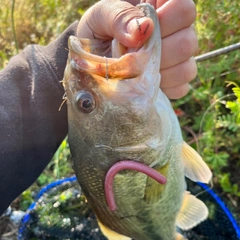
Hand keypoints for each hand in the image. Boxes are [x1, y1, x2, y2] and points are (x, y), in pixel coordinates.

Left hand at [77, 0, 197, 98]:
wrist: (94, 66)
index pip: (184, 8)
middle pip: (188, 41)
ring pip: (188, 67)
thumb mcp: (100, 19)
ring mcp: (178, 59)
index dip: (168, 19)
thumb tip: (146, 28)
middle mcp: (174, 33)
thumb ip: (119, 16)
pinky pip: (182, 87)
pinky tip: (145, 82)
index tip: (144, 27)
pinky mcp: (175, 81)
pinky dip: (163, 88)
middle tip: (134, 52)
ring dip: (159, 71)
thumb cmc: (96, 37)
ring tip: (137, 69)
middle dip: (158, 50)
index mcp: (159, 9)